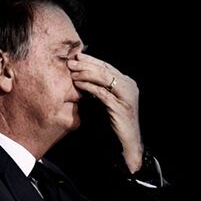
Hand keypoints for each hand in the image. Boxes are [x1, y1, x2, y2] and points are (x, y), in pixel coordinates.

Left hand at [68, 52, 143, 172]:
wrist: (128, 144)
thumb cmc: (117, 124)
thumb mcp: (109, 102)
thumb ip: (102, 88)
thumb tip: (85, 75)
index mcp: (127, 83)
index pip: (107, 67)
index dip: (92, 60)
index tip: (77, 57)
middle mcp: (129, 86)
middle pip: (105, 70)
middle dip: (86, 64)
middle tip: (71, 62)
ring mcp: (126, 96)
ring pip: (104, 78)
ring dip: (86, 73)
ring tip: (72, 72)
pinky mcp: (120, 106)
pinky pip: (102, 93)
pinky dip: (89, 87)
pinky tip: (78, 84)